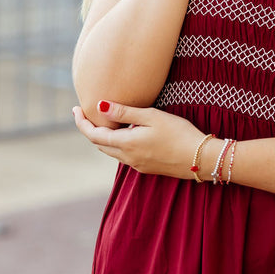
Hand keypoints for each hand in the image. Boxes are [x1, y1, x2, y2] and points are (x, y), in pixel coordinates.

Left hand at [72, 101, 206, 178]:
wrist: (199, 158)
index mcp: (126, 144)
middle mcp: (128, 158)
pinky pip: (123, 156)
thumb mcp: (151, 117)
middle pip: (99, 145)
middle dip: (89, 129)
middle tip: (84, 113)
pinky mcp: (146, 167)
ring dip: (102, 138)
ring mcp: (137, 165)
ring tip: (102, 121)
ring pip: (111, 151)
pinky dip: (116, 144)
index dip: (81, 123)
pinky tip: (124, 133)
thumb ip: (124, 112)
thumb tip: (99, 105)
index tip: (75, 109)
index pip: (94, 135)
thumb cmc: (178, 133)